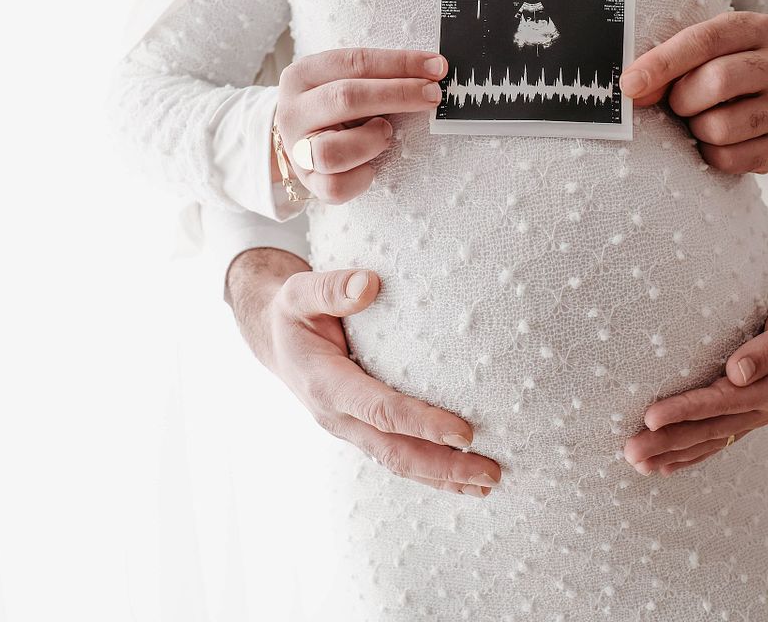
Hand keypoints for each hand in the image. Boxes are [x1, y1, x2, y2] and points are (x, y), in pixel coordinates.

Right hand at [225, 248, 500, 496]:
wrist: (276, 341)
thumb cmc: (294, 313)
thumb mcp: (300, 293)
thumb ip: (331, 288)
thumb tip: (368, 283)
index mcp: (325, 385)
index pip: (381, 410)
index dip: (422, 423)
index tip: (465, 432)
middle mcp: (338, 417)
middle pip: (395, 452)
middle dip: (444, 467)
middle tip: (491, 473)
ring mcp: (350, 429)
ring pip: (398, 462)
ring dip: (443, 477)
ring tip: (488, 484)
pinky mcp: (362, 431)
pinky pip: (398, 456)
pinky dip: (431, 470)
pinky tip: (464, 477)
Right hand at [274, 47, 448, 202]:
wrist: (302, 142)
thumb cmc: (336, 109)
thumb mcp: (348, 82)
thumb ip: (380, 77)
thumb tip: (431, 75)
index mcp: (303, 75)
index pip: (355, 62)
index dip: (399, 63)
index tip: (436, 67)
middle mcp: (293, 111)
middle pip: (345, 98)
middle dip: (397, 95)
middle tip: (432, 95)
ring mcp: (297, 150)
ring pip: (331, 151)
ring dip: (371, 141)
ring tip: (385, 134)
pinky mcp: (309, 182)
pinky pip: (337, 187)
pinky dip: (363, 178)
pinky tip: (373, 166)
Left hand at [620, 11, 767, 174]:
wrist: (763, 98)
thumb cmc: (718, 70)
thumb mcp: (698, 54)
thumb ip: (667, 64)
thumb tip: (632, 87)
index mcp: (758, 28)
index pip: (705, 40)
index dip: (662, 63)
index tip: (630, 84)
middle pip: (718, 81)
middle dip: (683, 99)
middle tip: (678, 104)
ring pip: (722, 127)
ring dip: (696, 129)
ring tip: (701, 120)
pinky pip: (731, 158)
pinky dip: (710, 154)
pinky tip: (715, 141)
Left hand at [623, 273, 767, 475]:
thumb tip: (737, 372)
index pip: (721, 402)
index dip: (686, 410)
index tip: (650, 416)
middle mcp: (763, 408)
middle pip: (708, 429)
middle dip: (667, 441)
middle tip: (630, 451)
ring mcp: (754, 415)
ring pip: (708, 440)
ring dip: (671, 453)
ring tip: (636, 463)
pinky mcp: (746, 413)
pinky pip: (715, 439)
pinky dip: (689, 454)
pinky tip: (664, 466)